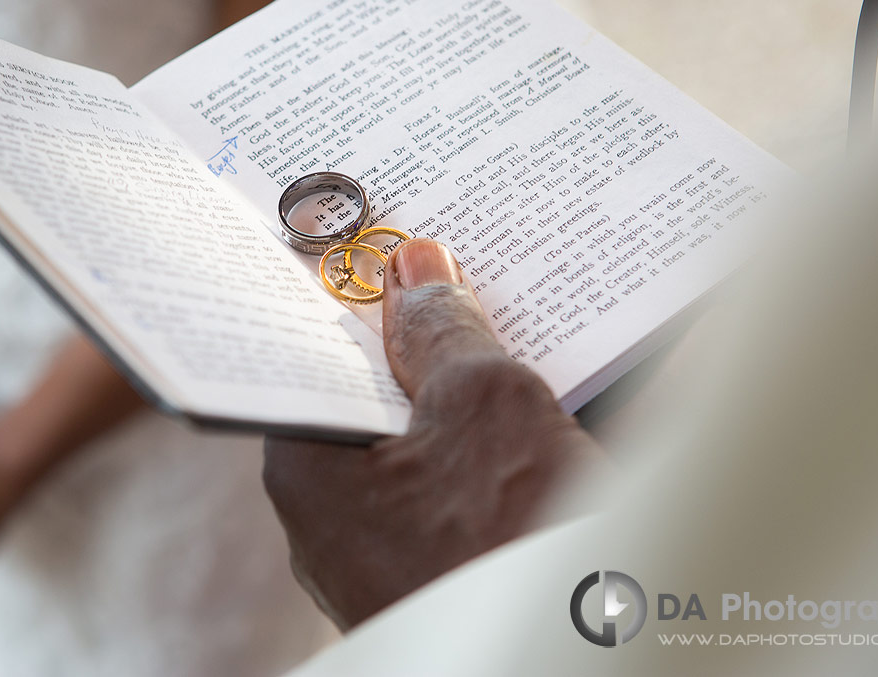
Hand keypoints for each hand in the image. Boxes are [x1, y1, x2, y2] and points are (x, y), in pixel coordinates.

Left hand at [264, 239, 608, 628]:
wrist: (574, 656)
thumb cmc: (510, 543)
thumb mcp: (487, 402)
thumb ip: (444, 327)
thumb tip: (415, 268)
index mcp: (303, 466)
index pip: (309, 350)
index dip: (350, 293)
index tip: (381, 242)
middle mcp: (321, 520)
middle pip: (363, 396)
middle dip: (412, 340)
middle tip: (450, 276)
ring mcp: (373, 560)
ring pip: (407, 447)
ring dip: (450, 397)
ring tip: (497, 340)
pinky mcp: (426, 581)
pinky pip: (439, 492)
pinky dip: (470, 453)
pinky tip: (517, 425)